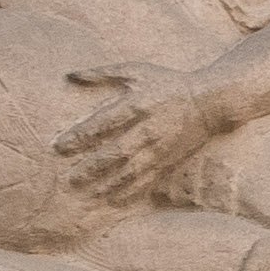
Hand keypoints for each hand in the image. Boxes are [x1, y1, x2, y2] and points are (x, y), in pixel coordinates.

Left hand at [51, 59, 232, 201]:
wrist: (209, 102)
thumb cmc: (169, 82)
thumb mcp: (137, 70)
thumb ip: (103, 73)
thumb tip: (70, 74)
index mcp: (137, 104)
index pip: (103, 123)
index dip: (81, 136)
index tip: (60, 147)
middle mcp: (147, 129)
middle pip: (116, 152)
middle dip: (92, 167)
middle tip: (71, 179)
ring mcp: (159, 148)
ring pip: (131, 170)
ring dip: (109, 183)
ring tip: (89, 194)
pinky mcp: (168, 160)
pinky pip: (147, 179)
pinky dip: (130, 190)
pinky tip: (115, 199)